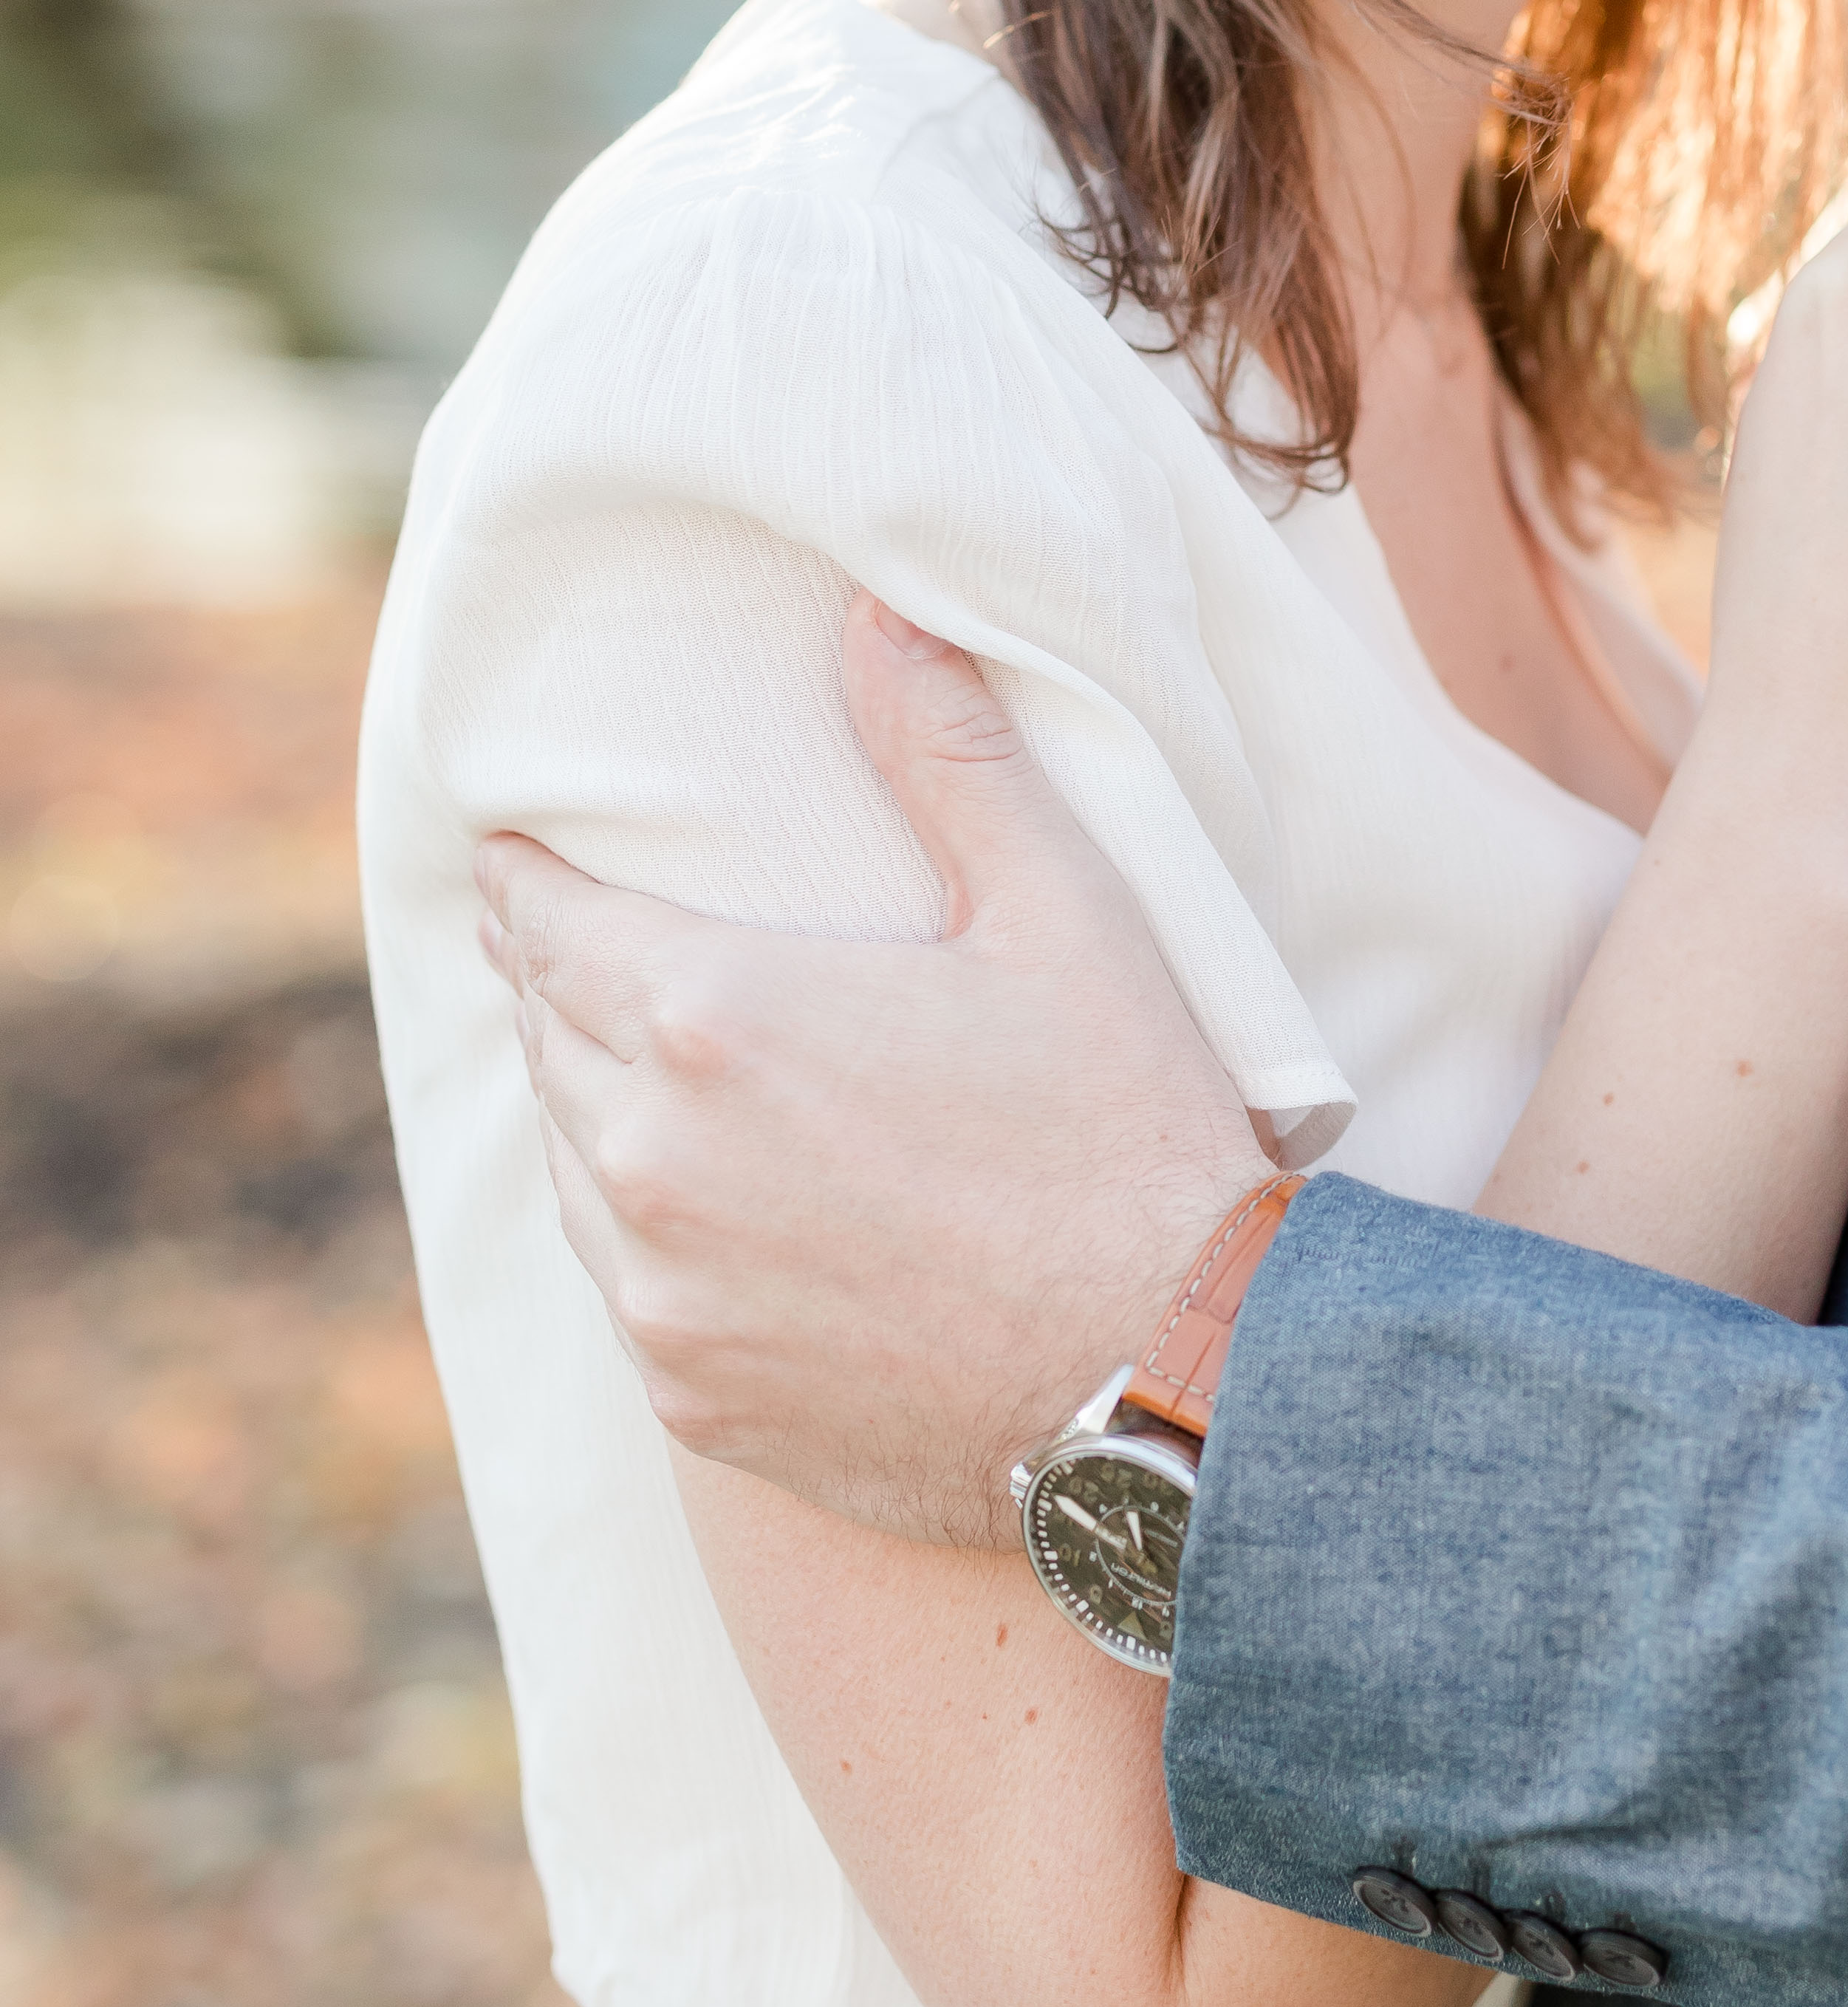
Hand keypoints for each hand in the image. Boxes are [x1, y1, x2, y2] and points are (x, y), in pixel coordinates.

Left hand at [477, 599, 1262, 1540]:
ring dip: (591, 1109)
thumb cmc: (1125, 1132)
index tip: (515, 860)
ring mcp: (661, 1290)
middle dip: (557, 983)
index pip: (548, 924)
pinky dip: (645, 1236)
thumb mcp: (1061, 915)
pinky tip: (706, 1211)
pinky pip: (623, 1287)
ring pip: (570, 1167)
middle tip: (573, 947)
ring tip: (636, 1072)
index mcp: (710, 1016)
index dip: (526, 883)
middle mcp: (650, 1157)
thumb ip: (950, 758)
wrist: (1173, 1377)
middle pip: (546, 1040)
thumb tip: (883, 611)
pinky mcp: (691, 1395)